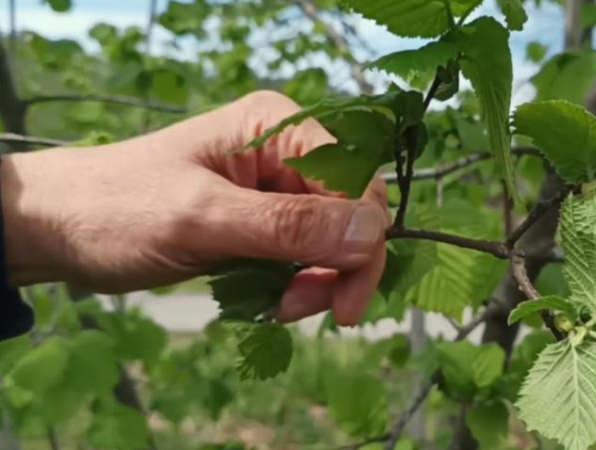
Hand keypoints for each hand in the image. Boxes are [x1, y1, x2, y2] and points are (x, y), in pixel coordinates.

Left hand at [1, 91, 388, 324]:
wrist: (60, 228)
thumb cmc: (119, 210)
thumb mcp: (203, 219)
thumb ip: (288, 225)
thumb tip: (371, 233)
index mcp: (280, 127)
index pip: (356, 182)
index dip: (362, 240)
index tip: (345, 301)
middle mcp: (289, 151)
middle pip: (353, 213)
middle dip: (341, 267)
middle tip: (316, 314)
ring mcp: (277, 187)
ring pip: (334, 240)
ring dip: (319, 281)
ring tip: (282, 310)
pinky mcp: (264, 220)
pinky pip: (306, 255)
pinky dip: (299, 284)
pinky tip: (274, 303)